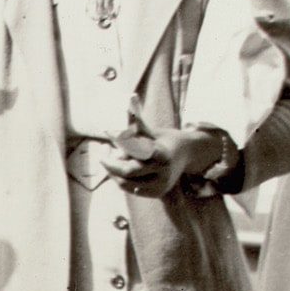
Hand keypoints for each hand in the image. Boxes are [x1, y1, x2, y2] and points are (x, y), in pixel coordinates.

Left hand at [98, 124, 219, 198]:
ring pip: (125, 183)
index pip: (135, 152)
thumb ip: (138, 118)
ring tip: (114, 157)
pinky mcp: (156, 193)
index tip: (107, 138)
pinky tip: (121, 168)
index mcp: (162, 154)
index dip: (119, 144)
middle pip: (126, 171)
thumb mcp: (151, 129)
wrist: (187, 155)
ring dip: (114, 171)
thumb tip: (130, 97)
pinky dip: (121, 178)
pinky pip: (130, 189)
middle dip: (111, 162)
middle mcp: (163, 172)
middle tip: (103, 151)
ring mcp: (160, 185)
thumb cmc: (163, 139)